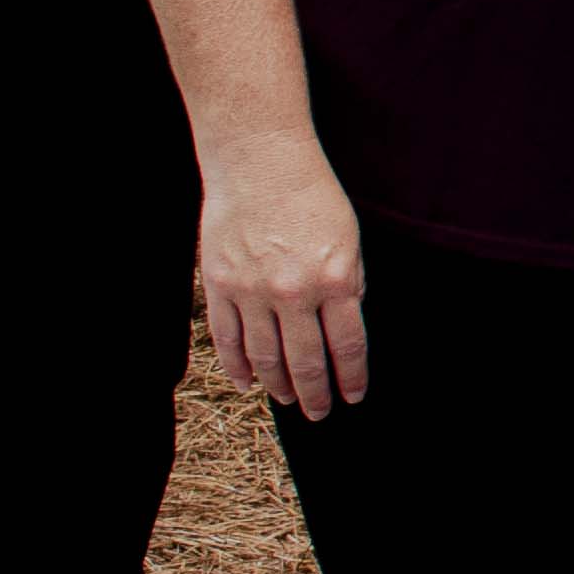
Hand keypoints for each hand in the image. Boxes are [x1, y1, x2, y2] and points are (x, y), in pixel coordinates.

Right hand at [194, 131, 367, 418]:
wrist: (259, 161)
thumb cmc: (312, 195)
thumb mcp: (349, 239)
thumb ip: (348, 285)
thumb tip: (343, 330)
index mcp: (335, 279)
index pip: (348, 346)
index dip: (351, 377)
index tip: (354, 396)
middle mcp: (293, 292)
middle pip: (305, 361)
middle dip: (315, 394)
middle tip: (321, 413)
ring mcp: (251, 292)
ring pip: (264, 358)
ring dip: (278, 386)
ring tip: (289, 401)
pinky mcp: (219, 285)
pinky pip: (227, 340)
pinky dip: (237, 367)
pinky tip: (248, 383)